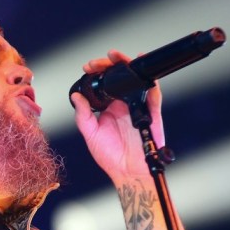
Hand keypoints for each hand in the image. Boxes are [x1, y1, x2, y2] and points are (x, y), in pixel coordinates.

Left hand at [70, 50, 164, 186]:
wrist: (128, 171)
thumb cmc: (110, 157)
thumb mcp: (91, 134)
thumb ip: (83, 115)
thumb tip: (76, 97)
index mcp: (109, 108)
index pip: (104, 83)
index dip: (97, 73)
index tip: (87, 67)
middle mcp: (123, 104)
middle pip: (119, 77)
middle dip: (109, 65)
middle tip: (97, 63)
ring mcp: (137, 107)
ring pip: (135, 80)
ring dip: (127, 66)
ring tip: (116, 57)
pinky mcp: (151, 113)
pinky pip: (153, 95)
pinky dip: (151, 82)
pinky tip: (145, 72)